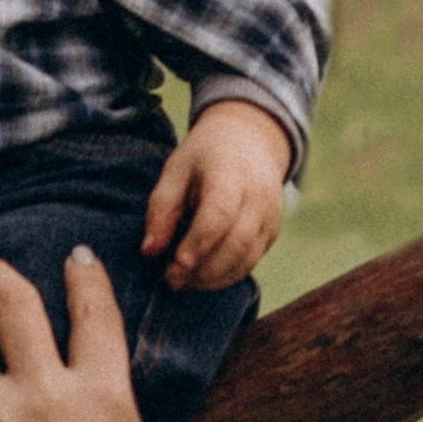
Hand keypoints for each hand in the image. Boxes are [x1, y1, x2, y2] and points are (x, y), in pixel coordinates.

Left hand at [142, 99, 291, 289]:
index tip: (176, 263)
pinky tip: (202, 276)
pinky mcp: (272, 233)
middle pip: (237, 242)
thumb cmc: (205, 157)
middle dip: (203, 269)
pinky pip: (251, 262)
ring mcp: (270, 216)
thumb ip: (161, 208)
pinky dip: (226, 276)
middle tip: (171, 279)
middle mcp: (258, 196)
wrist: (250, 141)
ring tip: (183, 280)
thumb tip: (150, 250)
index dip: (199, 241)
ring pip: (246, 259)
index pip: (220, 213)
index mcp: (230, 173)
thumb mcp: (176, 170)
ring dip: (213, 278)